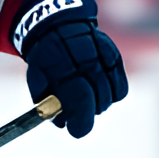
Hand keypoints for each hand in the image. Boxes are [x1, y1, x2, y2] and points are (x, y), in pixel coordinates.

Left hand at [14, 0, 127, 138]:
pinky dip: (112, 95)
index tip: (77, 131)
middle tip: (77, 111)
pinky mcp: (115, 57)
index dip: (80, 119)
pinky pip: (121, 89)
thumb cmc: (44, 61)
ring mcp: (102, 57)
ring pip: (111, 96)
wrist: (57, 26)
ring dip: (99, 104)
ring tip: (87, 96)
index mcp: (60, 66)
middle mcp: (85, 60)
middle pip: (98, 99)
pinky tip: (100, 90)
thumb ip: (47, 104)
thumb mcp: (36, 81)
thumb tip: (63, 123)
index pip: (79, 97)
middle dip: (87, 112)